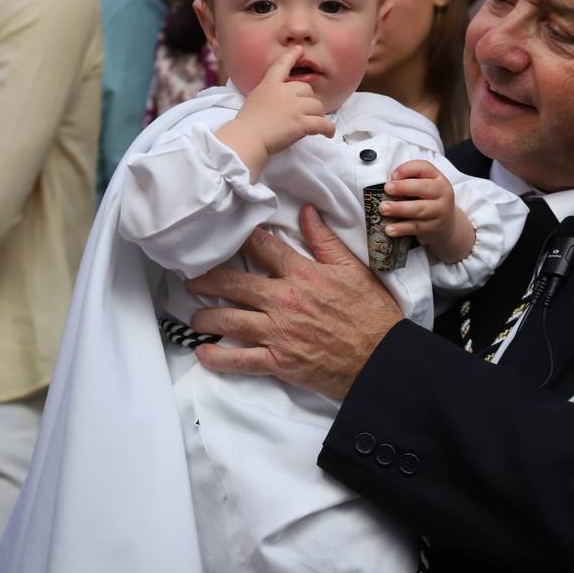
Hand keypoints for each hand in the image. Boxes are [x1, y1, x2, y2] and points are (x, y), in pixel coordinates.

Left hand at [184, 206, 402, 398]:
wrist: (382, 359)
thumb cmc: (371, 314)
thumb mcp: (352, 269)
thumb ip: (324, 240)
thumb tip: (306, 211)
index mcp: (301, 274)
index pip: (262, 248)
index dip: (239, 239)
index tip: (222, 235)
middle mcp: (283, 300)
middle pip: (234, 283)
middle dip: (207, 279)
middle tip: (191, 279)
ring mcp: (278, 332)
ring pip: (230, 319)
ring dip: (206, 317)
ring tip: (195, 316)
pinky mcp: (279, 361)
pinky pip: (241, 359)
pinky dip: (219, 358)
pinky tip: (203, 354)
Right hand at [215, 47, 333, 177]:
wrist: (247, 137)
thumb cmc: (247, 122)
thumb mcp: (255, 99)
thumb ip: (269, 94)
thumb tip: (281, 102)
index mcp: (270, 84)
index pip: (282, 66)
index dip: (292, 56)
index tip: (299, 50)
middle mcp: (285, 92)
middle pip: (307, 89)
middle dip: (308, 100)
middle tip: (304, 112)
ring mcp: (295, 107)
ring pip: (317, 106)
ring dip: (317, 115)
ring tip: (313, 124)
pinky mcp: (302, 123)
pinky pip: (322, 123)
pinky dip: (328, 129)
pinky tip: (328, 133)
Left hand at [381, 160, 474, 262]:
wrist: (447, 225)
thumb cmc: (428, 200)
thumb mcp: (423, 186)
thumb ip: (408, 180)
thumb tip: (389, 183)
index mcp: (437, 178)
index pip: (423, 167)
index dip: (406, 169)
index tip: (392, 176)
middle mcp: (442, 193)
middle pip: (423, 188)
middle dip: (403, 187)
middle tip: (387, 189)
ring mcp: (440, 211)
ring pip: (419, 209)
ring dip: (399, 209)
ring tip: (383, 209)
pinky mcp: (434, 228)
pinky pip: (416, 227)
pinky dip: (401, 228)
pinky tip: (390, 229)